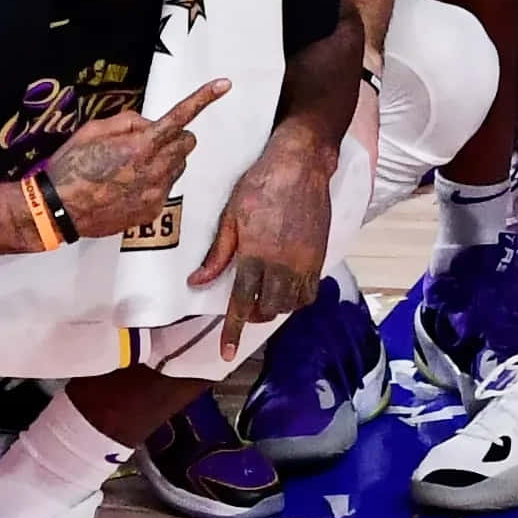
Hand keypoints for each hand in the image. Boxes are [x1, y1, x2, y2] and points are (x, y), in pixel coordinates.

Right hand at [42, 79, 223, 237]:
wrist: (57, 210)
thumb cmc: (70, 167)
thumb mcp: (94, 130)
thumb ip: (129, 122)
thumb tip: (149, 124)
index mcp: (141, 145)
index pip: (180, 117)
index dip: (204, 98)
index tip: (224, 84)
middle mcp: (155, 170)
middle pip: (186, 144)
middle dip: (172, 138)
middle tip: (144, 142)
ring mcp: (156, 193)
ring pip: (178, 167)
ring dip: (164, 161)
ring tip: (130, 168)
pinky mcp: (152, 212)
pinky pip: (165, 189)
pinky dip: (154, 183)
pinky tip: (127, 188)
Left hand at [192, 118, 340, 361]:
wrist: (301, 164)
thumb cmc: (261, 184)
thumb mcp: (231, 216)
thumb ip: (218, 254)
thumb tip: (198, 282)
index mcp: (257, 254)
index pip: (241, 302)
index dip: (232, 331)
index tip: (225, 352)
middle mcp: (284, 263)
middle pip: (269, 308)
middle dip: (253, 314)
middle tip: (243, 305)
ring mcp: (306, 260)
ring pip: (292, 304)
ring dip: (275, 306)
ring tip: (264, 295)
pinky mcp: (320, 254)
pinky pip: (310, 291)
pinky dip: (297, 297)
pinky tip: (286, 286)